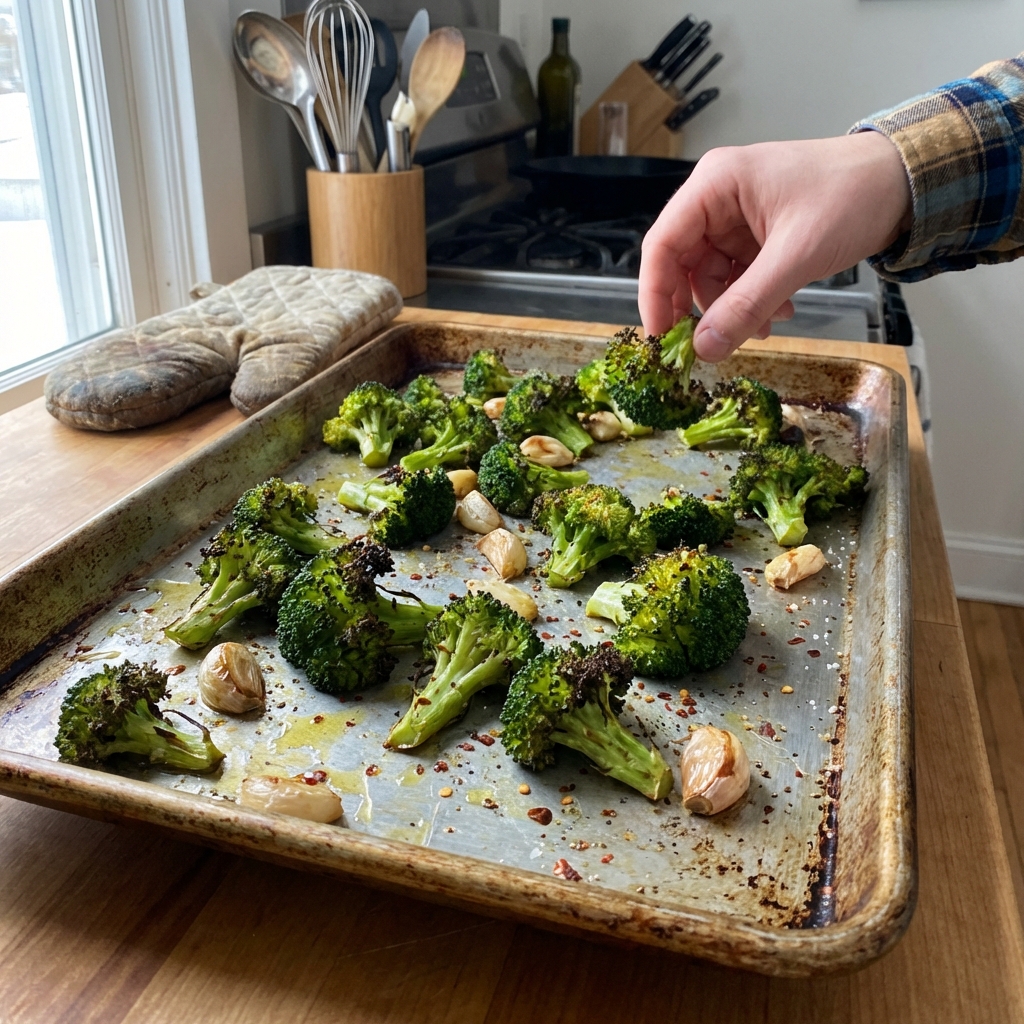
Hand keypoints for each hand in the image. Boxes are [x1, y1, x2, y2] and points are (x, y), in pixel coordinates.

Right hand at [638, 132, 911, 360]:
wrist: (904, 183)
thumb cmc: (851, 197)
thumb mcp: (795, 256)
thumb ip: (746, 304)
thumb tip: (704, 348)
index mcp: (715, 186)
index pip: (662, 244)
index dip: (654, 294)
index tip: (660, 338)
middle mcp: (718, 200)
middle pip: (684, 265)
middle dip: (702, 307)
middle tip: (711, 344)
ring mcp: (737, 219)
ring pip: (712, 277)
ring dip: (734, 308)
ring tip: (765, 326)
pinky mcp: (757, 236)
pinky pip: (738, 278)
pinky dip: (753, 301)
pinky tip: (780, 312)